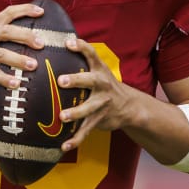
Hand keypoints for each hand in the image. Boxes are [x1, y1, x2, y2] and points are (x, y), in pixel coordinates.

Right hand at [0, 4, 44, 89]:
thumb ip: (0, 32)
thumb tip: (28, 36)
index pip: (9, 12)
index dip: (25, 10)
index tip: (41, 12)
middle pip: (8, 31)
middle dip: (26, 36)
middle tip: (41, 44)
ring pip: (2, 54)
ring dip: (19, 60)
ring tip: (33, 65)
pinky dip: (4, 78)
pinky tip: (15, 83)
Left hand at [58, 36, 139, 152]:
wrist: (129, 106)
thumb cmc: (105, 84)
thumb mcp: (99, 70)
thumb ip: (82, 59)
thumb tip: (58, 42)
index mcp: (100, 71)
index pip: (91, 55)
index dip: (81, 47)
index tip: (69, 42)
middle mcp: (102, 86)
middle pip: (90, 81)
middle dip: (76, 80)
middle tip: (61, 80)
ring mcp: (101, 104)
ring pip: (88, 108)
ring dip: (75, 113)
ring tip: (62, 116)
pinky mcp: (99, 120)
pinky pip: (86, 131)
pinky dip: (75, 140)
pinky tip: (63, 146)